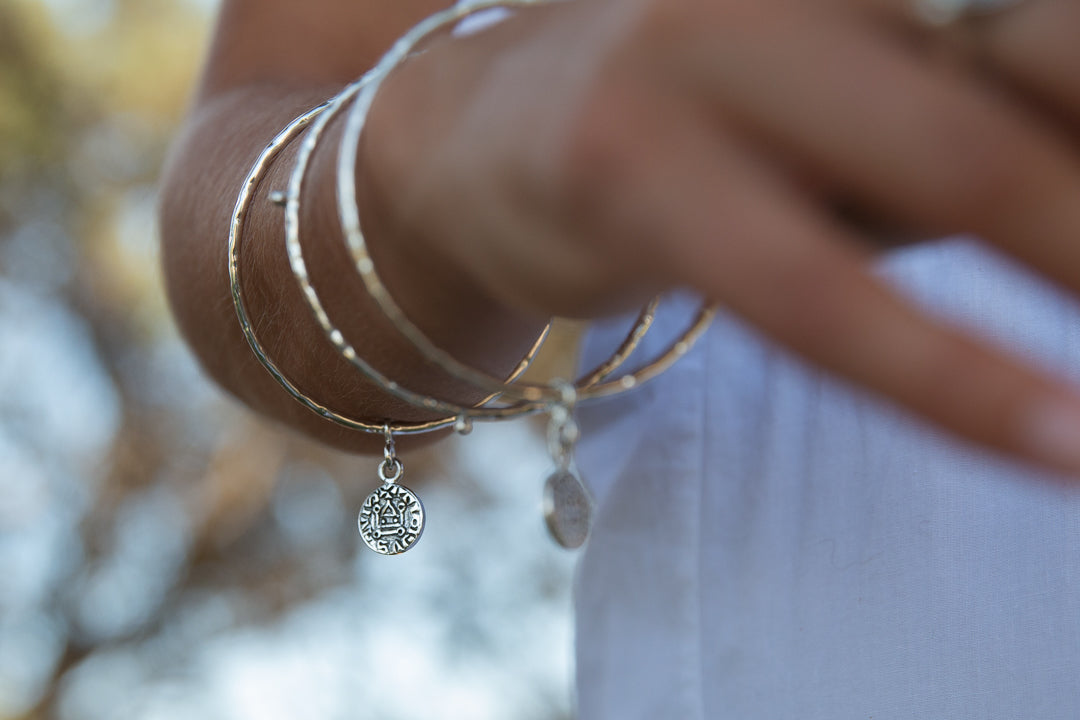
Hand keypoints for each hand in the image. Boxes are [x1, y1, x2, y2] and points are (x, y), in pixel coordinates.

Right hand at [358, 0, 1079, 474]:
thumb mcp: (853, 97)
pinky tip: (1057, 445)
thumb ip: (981, 123)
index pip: (1051, 25)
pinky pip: (813, 290)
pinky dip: (944, 373)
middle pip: (1036, 56)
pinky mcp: (629, 165)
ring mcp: (705, 49)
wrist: (480, 130)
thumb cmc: (698, 114)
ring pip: (945, 164)